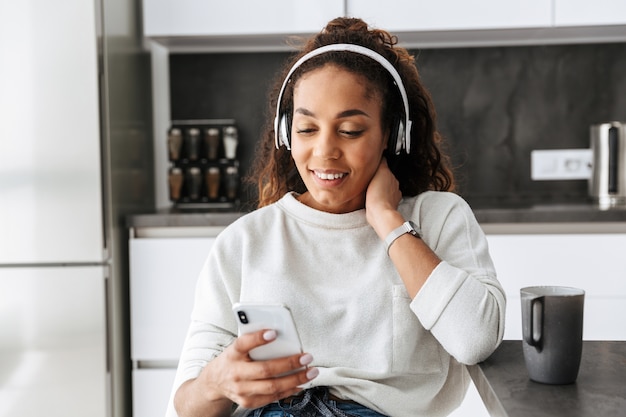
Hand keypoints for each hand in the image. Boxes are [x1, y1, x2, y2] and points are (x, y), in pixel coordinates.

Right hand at [187, 329, 318, 410]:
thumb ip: (254, 342)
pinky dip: (289, 391)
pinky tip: (300, 384)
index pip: (243, 344)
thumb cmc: (232, 360)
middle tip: (306, 357)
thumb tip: (280, 335)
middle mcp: (235, 373)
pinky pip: (272, 398)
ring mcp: (241, 390)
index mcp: (232, 354)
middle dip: (289, 364)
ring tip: (310, 372)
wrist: (215, 382)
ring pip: (272, 387)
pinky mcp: (248, 402)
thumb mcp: (237, 347)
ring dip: (295, 380)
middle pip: (264, 370)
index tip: (273, 332)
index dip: (257, 338)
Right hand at [365, 158, 402, 233]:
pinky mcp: (387, 206)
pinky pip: (382, 199)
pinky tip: (372, 198)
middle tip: (370, 178)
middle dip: (379, 178)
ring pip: (385, 189)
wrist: (380, 212)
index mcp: (392, 177)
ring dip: (379, 188)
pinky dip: (379, 197)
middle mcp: (394, 186)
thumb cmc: (379, 194)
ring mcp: (392, 197)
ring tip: (370, 188)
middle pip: (386, 178)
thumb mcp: (380, 172)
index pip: (386, 168)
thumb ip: (382, 163)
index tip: (373, 166)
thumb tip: (383, 155)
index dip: (379, 166)